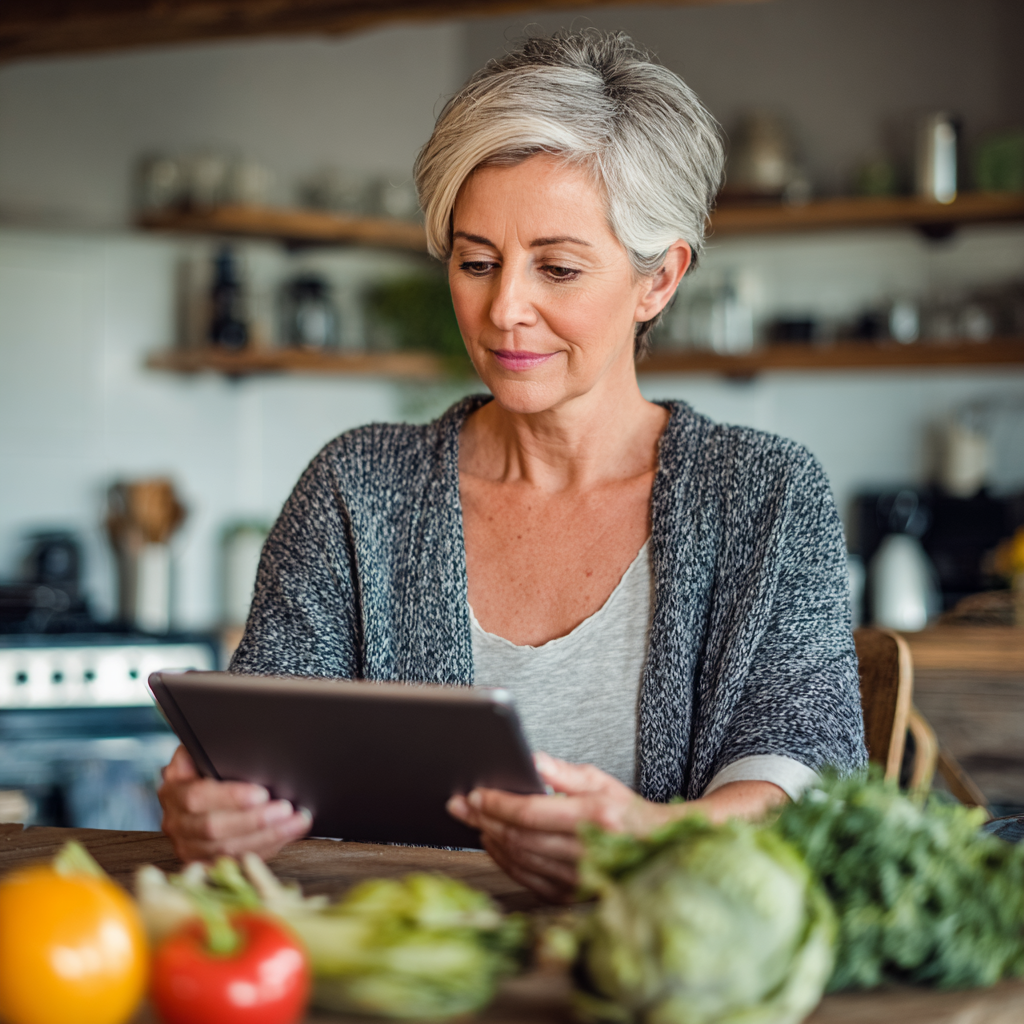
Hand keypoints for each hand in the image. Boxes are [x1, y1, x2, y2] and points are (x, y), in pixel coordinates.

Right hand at [158, 745, 311, 862]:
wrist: (195, 787)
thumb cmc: (206, 764)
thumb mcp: (202, 750)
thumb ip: (211, 749)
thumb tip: (231, 745)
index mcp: (173, 790)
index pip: (198, 797)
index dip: (231, 798)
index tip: (262, 793)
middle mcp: (176, 823)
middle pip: (213, 829)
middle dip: (254, 820)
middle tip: (285, 809)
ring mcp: (188, 847)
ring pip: (227, 850)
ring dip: (266, 837)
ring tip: (295, 821)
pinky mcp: (205, 863)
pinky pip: (237, 860)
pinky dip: (267, 848)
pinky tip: (288, 834)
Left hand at [446, 753, 787, 903]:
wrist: (664, 856)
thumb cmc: (632, 815)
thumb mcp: (603, 783)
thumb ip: (564, 773)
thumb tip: (528, 760)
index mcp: (598, 818)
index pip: (531, 813)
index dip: (497, 804)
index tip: (474, 793)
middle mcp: (589, 853)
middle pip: (519, 837)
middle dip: (484, 819)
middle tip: (460, 804)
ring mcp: (581, 881)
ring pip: (519, 859)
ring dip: (491, 839)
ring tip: (473, 820)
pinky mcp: (574, 900)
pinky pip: (528, 880)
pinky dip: (506, 861)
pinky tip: (494, 844)